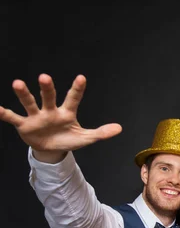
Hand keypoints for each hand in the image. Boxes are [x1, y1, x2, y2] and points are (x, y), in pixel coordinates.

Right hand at [0, 74, 121, 162]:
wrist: (51, 149)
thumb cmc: (68, 139)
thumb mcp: (86, 138)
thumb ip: (101, 133)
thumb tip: (119, 128)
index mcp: (67, 113)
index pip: (73, 99)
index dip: (77, 89)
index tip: (81, 78)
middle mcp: (51, 111)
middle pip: (49, 97)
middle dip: (47, 88)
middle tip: (45, 77)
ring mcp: (37, 117)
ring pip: (30, 103)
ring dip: (24, 94)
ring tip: (17, 83)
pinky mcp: (24, 125)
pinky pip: (13, 117)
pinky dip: (5, 113)